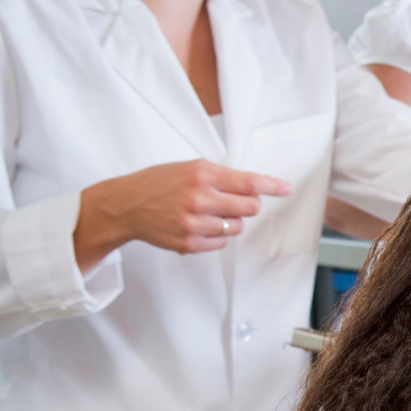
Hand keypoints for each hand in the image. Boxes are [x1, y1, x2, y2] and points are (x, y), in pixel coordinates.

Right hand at [75, 160, 291, 271]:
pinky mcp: (188, 242)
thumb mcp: (188, 168)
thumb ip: (220, 176)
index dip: (272, 186)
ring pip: (237, 227)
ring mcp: (194, 223)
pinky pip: (222, 243)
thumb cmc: (157, 184)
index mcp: (201, 175)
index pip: (248, 182)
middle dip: (247, 206)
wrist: (125, 206)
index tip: (285, 188)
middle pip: (250, 208)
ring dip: (231, 221)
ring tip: (209, 213)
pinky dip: (217, 236)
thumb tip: (253, 185)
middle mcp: (199, 199)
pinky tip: (199, 225)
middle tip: (233, 202)